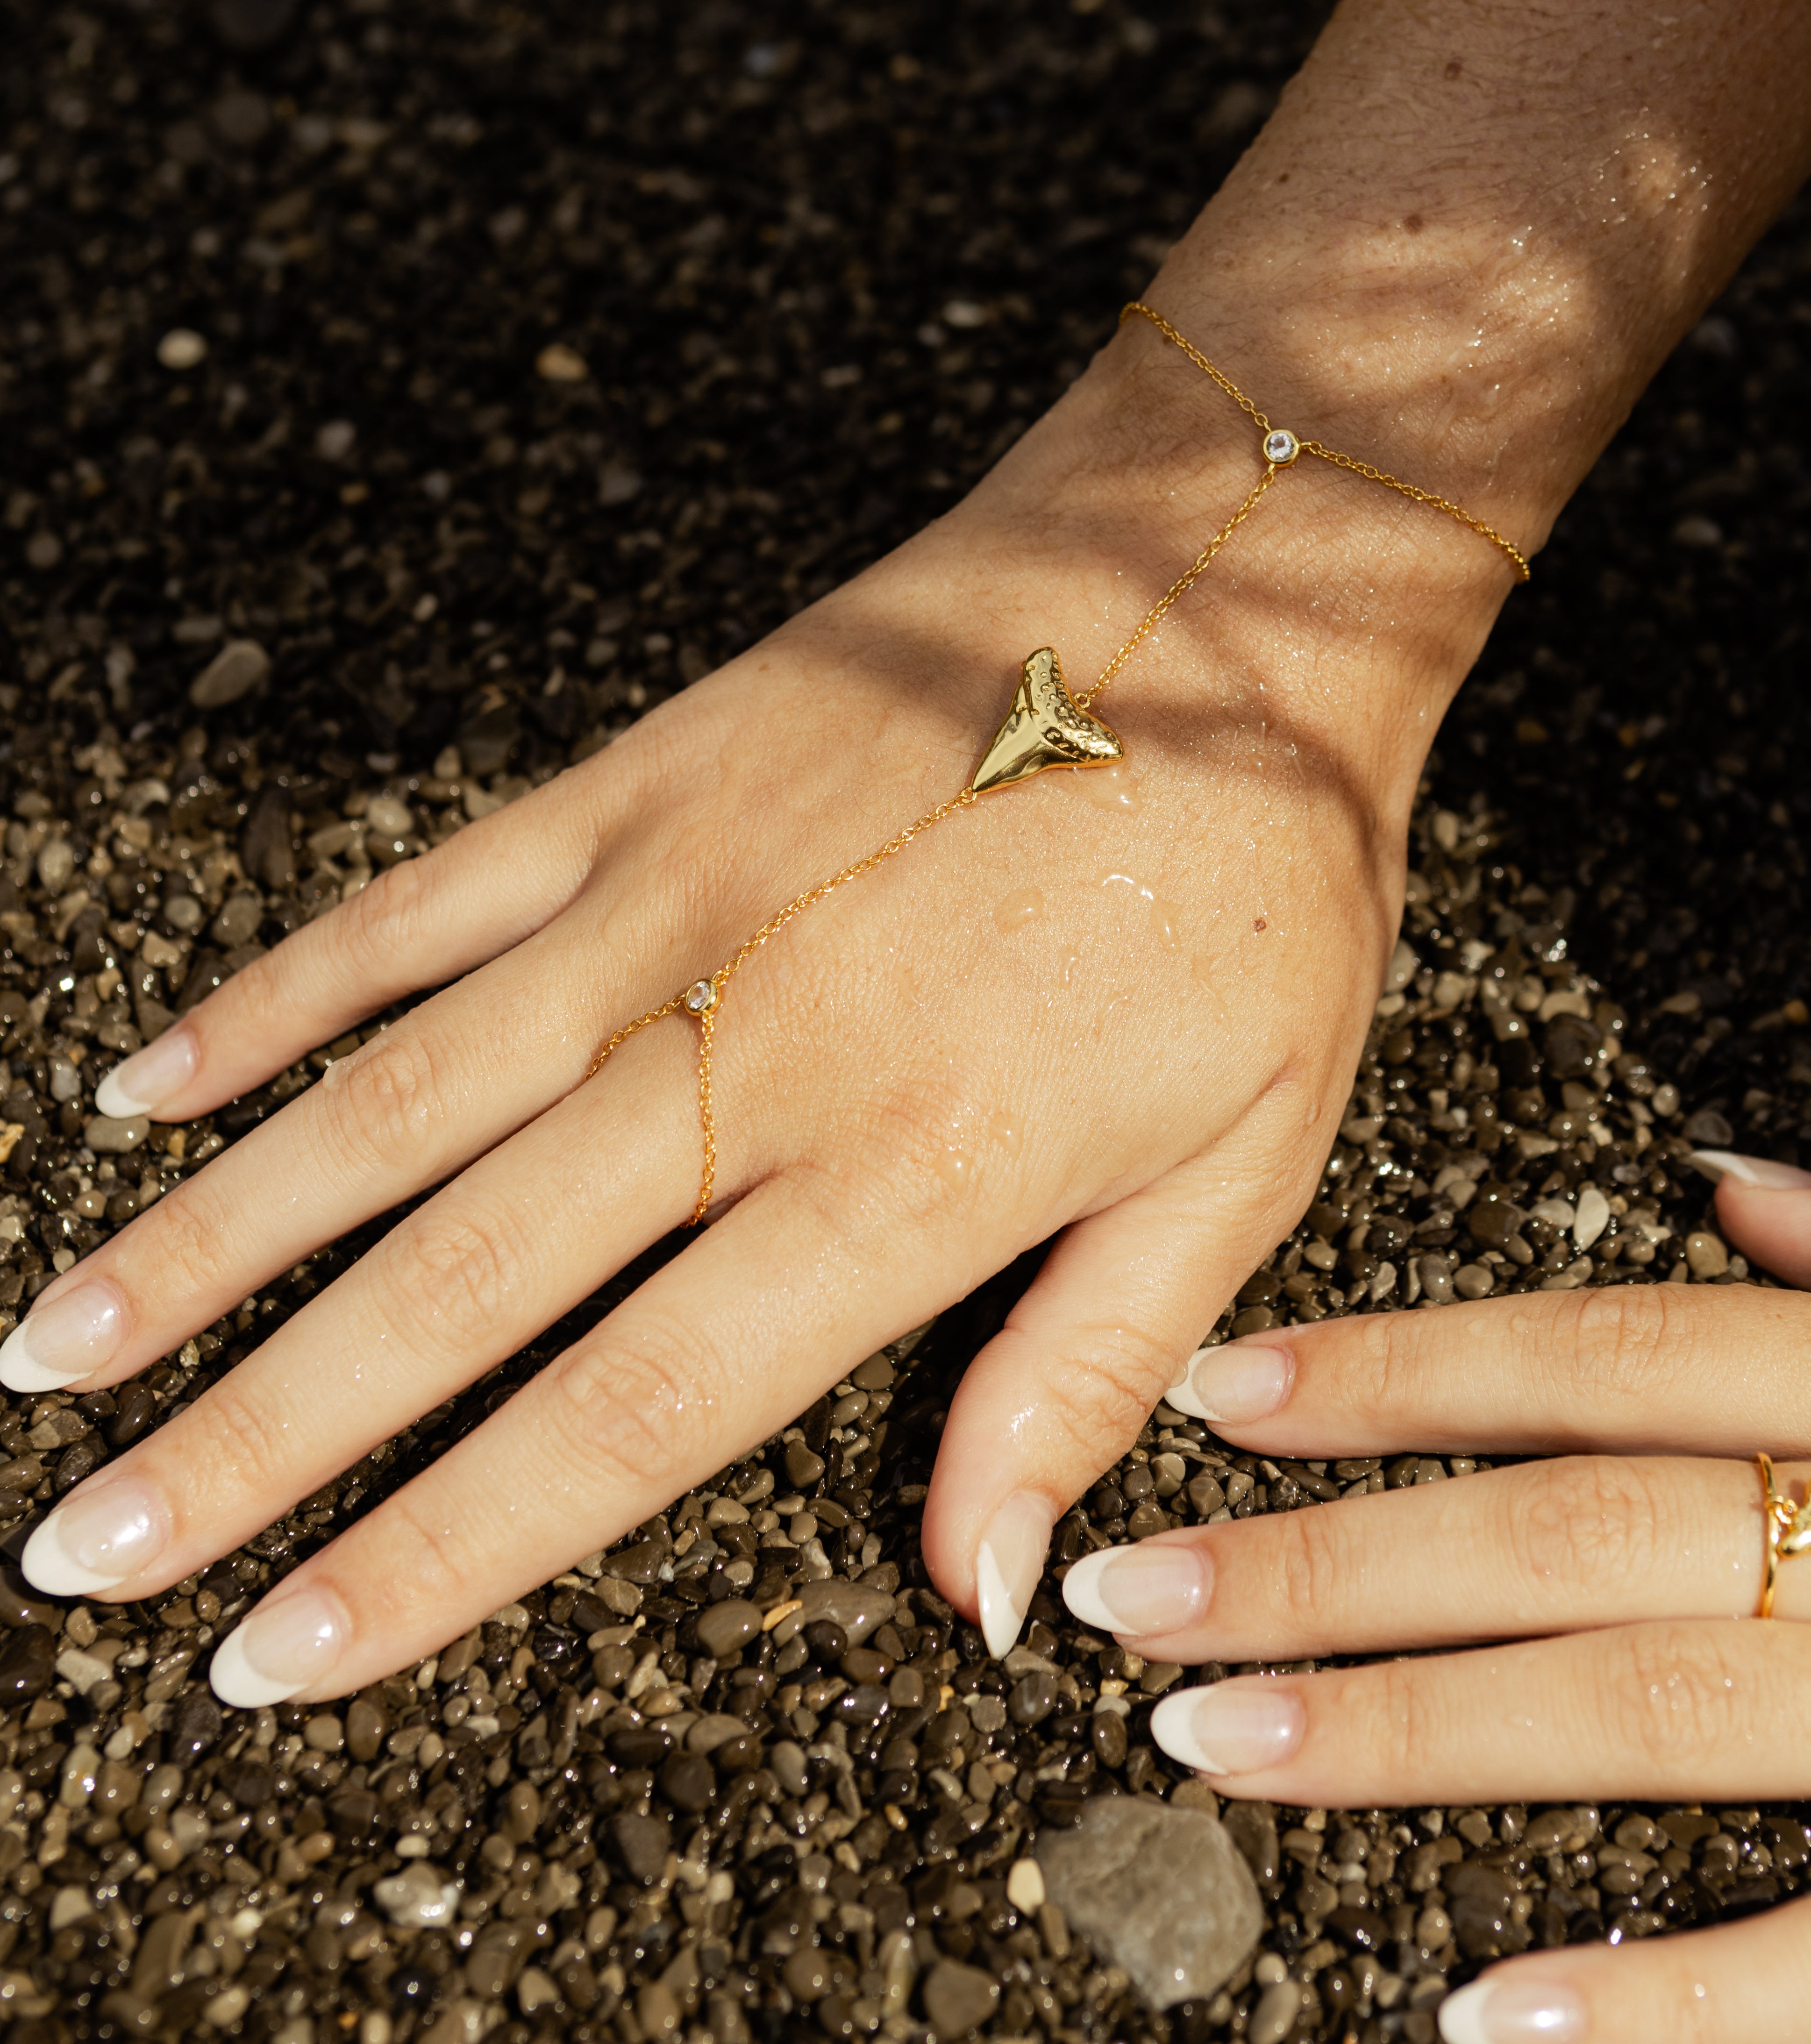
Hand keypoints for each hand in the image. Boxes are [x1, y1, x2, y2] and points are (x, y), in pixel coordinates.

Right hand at [0, 321, 1504, 1702]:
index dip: (439, 1550)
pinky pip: (421, 903)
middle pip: (456, 1280)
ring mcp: (671, 901)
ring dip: (210, 1234)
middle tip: (88, 1552)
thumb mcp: (1252, 1154)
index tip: (283, 1652)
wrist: (1225, 593)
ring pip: (392, 1100)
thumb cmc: (1256, 882)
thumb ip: (1089, 1371)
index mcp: (906, 1172)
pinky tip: (151, 1078)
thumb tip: (978, 1593)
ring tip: (54, 1351)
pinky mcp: (638, 780)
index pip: (621, 1411)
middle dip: (256, 1432)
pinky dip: (279, 992)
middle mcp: (749, 1049)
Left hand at [1061, 1154, 1810, 2042]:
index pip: (1619, 1353)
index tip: (1226, 1399)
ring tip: (1221, 1746)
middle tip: (1139, 1595)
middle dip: (1340, 1558)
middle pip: (1584, 1525)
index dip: (1410, 1368)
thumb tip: (1733, 1184)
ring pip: (1658, 1705)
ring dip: (1421, 1731)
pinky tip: (1489, 2021)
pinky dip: (1668, 2001)